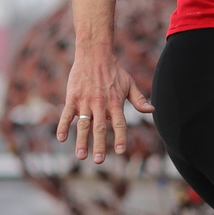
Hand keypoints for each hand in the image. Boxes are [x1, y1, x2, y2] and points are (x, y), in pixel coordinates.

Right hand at [55, 46, 154, 161]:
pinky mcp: (72, 98)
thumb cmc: (114, 70)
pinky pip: (66, 114)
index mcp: (115, 102)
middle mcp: (100, 104)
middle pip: (100, 128)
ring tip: (81, 156)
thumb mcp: (129, 84)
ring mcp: (85, 101)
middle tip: (99, 161)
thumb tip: (152, 110)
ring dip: (81, 141)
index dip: (120, 137)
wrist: (94, 53)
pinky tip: (61, 138)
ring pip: (82, 124)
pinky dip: (63, 126)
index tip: (121, 151)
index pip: (119, 123)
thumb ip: (139, 99)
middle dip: (99, 145)